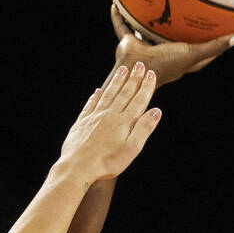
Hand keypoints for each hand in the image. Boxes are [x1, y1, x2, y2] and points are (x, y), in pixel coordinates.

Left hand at [59, 62, 160, 183]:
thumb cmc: (107, 162)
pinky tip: (98, 92)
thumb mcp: (131, 149)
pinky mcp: (82, 122)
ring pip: (108, 95)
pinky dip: (96, 97)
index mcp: (124, 121)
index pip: (139, 100)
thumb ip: (144, 128)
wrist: (77, 167)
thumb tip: (156, 111)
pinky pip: (91, 105)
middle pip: (124, 93)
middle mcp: (110, 115)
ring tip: (123, 71)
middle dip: (133, 78)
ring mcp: (95, 117)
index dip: (146, 86)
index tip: (151, 74)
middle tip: (139, 65)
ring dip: (117, 82)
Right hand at [111, 5, 233, 85]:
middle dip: (176, 30)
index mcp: (178, 59)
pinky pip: (123, 28)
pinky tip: (116, 5)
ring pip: (145, 32)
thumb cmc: (165, 65)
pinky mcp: (128, 44)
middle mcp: (162, 53)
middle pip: (171, 40)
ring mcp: (144, 48)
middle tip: (184, 14)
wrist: (137, 70)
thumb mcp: (192, 54)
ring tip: (149, 3)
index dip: (207, 46)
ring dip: (145, 21)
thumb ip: (212, 47)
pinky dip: (119, 18)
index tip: (217, 34)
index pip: (197, 53)